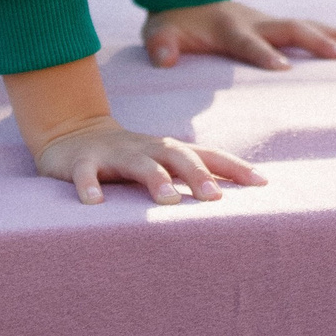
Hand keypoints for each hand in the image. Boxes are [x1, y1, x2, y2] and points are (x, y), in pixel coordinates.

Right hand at [31, 113, 263, 205]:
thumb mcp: (161, 164)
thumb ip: (191, 177)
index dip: (235, 167)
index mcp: (169, 150)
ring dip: (155, 180)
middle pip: (177, 156)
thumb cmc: (130, 157)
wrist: (73, 133)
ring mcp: (115, 153)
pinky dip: (89, 186)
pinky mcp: (82, 161)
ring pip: (138, 163)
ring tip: (169, 201)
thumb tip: (231, 199)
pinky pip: (86, 173)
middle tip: (216, 197)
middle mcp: (147, 148)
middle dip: (198, 174)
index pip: (208, 154)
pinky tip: (95, 202)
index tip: (262, 183)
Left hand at [144, 0, 335, 70]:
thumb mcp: (158, 32)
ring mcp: (267, 20)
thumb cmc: (173, 20)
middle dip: (316, 42)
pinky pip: (308, 27)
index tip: (285, 68)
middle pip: (289, 30)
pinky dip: (333, 33)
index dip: (263, 54)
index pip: (247, 42)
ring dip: (333, 35)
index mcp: (227, 27)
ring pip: (305, 25)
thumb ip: (161, 44)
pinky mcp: (274, 24)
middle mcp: (253, 21)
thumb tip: (164, 59)